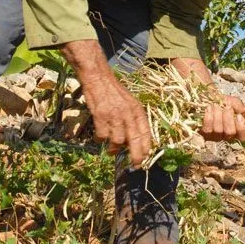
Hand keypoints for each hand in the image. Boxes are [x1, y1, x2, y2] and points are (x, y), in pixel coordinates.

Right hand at [60, 40, 151, 167]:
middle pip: (134, 141)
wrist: (99, 78)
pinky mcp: (101, 116)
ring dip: (114, 149)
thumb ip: (133, 120)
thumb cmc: (114, 92)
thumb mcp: (129, 103)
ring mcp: (114, 116)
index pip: (145, 133)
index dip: (146, 148)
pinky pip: (102, 136)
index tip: (145, 158)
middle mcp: (128, 114)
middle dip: (136, 156)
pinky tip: (100, 138)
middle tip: (134, 165)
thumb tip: (133, 141)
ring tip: (112, 151)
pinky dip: (100, 140)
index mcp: (137, 110)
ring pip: (118, 141)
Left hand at [201, 95, 244, 141]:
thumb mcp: (234, 103)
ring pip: (218, 130)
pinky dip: (209, 117)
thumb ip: (244, 110)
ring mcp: (214, 136)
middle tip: (226, 107)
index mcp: (236, 130)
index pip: (243, 137)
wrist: (206, 96)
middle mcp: (226, 136)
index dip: (241, 128)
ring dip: (218, 115)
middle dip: (228, 118)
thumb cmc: (222, 102)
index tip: (239, 115)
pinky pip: (207, 129)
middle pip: (230, 133)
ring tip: (216, 105)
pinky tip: (208, 109)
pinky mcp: (203, 134)